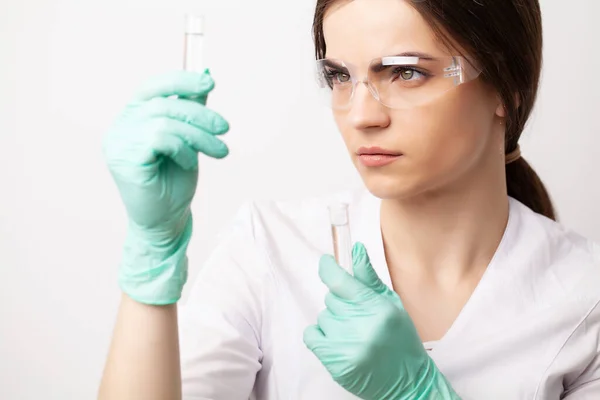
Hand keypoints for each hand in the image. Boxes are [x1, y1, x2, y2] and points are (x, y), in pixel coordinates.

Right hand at [103, 69, 229, 304]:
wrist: (166, 220)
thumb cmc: (175, 183)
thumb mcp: (188, 140)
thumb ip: (190, 111)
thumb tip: (205, 78)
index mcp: (132, 117)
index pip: (152, 87)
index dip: (181, 80)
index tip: (210, 82)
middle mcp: (120, 126)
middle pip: (164, 104)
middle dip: (201, 114)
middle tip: (224, 128)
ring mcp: (118, 142)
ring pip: (166, 121)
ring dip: (200, 136)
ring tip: (219, 152)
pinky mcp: (124, 159)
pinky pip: (161, 139)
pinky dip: (184, 149)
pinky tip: (191, 163)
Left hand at [303, 243, 459, 399]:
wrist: (407, 382)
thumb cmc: (401, 340)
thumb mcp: (391, 305)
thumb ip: (369, 278)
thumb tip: (356, 250)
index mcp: (377, 308)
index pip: (341, 281)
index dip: (328, 268)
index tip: (326, 263)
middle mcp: (361, 326)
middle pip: (331, 299)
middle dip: (341, 304)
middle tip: (358, 316)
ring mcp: (347, 346)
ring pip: (323, 317)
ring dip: (334, 322)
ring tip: (354, 334)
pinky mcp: (336, 363)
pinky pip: (311, 335)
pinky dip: (320, 336)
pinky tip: (338, 342)